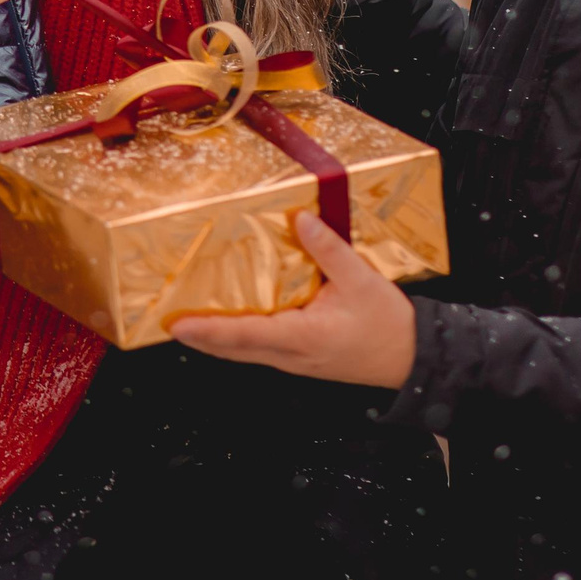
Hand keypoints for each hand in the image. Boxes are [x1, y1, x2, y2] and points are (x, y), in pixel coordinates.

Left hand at [169, 212, 417, 389]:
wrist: (413, 359)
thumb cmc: (388, 324)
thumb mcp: (361, 280)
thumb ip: (328, 249)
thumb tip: (301, 219)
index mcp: (302, 336)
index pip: (244, 335)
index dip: (208, 331)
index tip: (178, 326)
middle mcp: (290, 354)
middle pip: (233, 350)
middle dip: (199, 338)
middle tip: (167, 320)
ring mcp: (294, 361)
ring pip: (244, 353)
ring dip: (215, 340)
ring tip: (187, 320)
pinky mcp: (300, 359)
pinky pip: (260, 350)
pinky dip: (237, 339)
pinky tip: (229, 322)